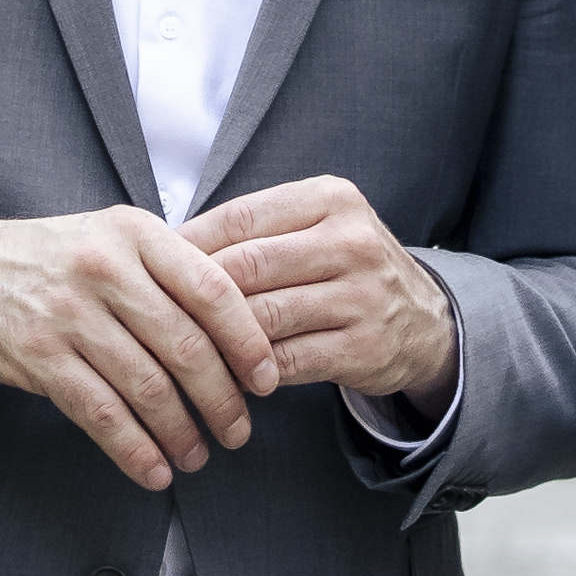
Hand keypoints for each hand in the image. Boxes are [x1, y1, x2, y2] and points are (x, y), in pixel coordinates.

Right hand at [0, 208, 277, 491]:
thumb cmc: (57, 258)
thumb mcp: (115, 238)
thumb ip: (172, 269)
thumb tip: (248, 326)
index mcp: (136, 234)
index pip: (212, 289)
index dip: (248, 341)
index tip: (267, 381)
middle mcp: (105, 269)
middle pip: (186, 346)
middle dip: (222, 400)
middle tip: (237, 431)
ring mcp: (69, 313)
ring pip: (147, 386)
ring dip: (181, 433)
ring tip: (199, 456)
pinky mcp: (39, 356)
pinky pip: (101, 414)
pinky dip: (135, 450)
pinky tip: (154, 470)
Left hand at [180, 175, 458, 403]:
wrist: (426, 322)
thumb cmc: (346, 269)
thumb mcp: (315, 228)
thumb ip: (254, 232)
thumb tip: (165, 245)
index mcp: (331, 199)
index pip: (240, 218)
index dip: (188, 245)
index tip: (149, 267)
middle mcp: (352, 241)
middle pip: (247, 267)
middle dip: (195, 294)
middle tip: (155, 313)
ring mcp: (362, 296)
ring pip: (263, 317)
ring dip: (217, 338)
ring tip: (182, 349)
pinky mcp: (364, 348)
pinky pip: (287, 362)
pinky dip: (249, 372)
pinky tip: (225, 376)